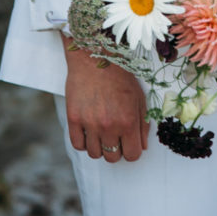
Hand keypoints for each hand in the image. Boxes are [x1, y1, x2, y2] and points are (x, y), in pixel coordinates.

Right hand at [62, 37, 149, 161]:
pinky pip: (78, 145)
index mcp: (128, 121)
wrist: (96, 57)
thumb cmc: (120, 76)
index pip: (132, 155)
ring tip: (101, 132)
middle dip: (116, 150)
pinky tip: (88, 131)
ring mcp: (90, 124)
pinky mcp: (73, 119)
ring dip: (99, 147)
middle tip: (115, 137)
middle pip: (112, 158)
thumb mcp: (139, 98)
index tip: (129, 143)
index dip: (132, 151)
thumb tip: (142, 146)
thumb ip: (143, 124)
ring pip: (94, 154)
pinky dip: (84, 142)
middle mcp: (109, 126)